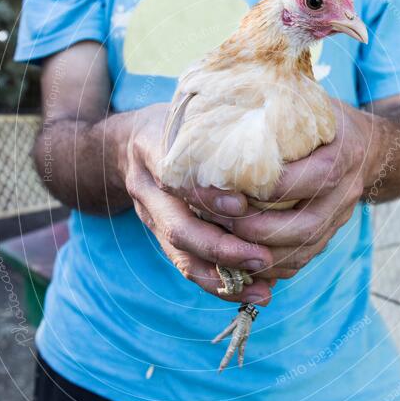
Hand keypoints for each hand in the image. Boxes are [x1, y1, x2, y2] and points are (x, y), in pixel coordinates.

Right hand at [119, 104, 274, 304]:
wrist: (123, 146)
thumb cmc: (173, 121)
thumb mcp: (189, 108)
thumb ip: (219, 120)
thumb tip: (276, 122)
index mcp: (152, 151)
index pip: (175, 180)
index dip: (206, 196)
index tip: (241, 206)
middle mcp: (148, 191)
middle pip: (178, 230)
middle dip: (222, 249)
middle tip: (263, 258)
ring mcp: (153, 219)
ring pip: (183, 257)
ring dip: (224, 279)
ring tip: (264, 289)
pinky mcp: (164, 237)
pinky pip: (189, 268)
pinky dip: (221, 285)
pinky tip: (255, 293)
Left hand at [204, 100, 371, 275]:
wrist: (372, 147)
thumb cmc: (327, 119)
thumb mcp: (310, 102)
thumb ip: (280, 105)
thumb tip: (230, 94)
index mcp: (342, 156)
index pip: (305, 180)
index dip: (263, 189)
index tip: (225, 186)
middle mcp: (346, 193)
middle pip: (303, 227)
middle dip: (255, 229)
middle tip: (217, 219)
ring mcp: (340, 219)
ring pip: (301, 252)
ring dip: (259, 253)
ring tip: (223, 241)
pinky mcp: (329, 235)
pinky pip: (301, 261)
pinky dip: (270, 266)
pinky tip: (241, 258)